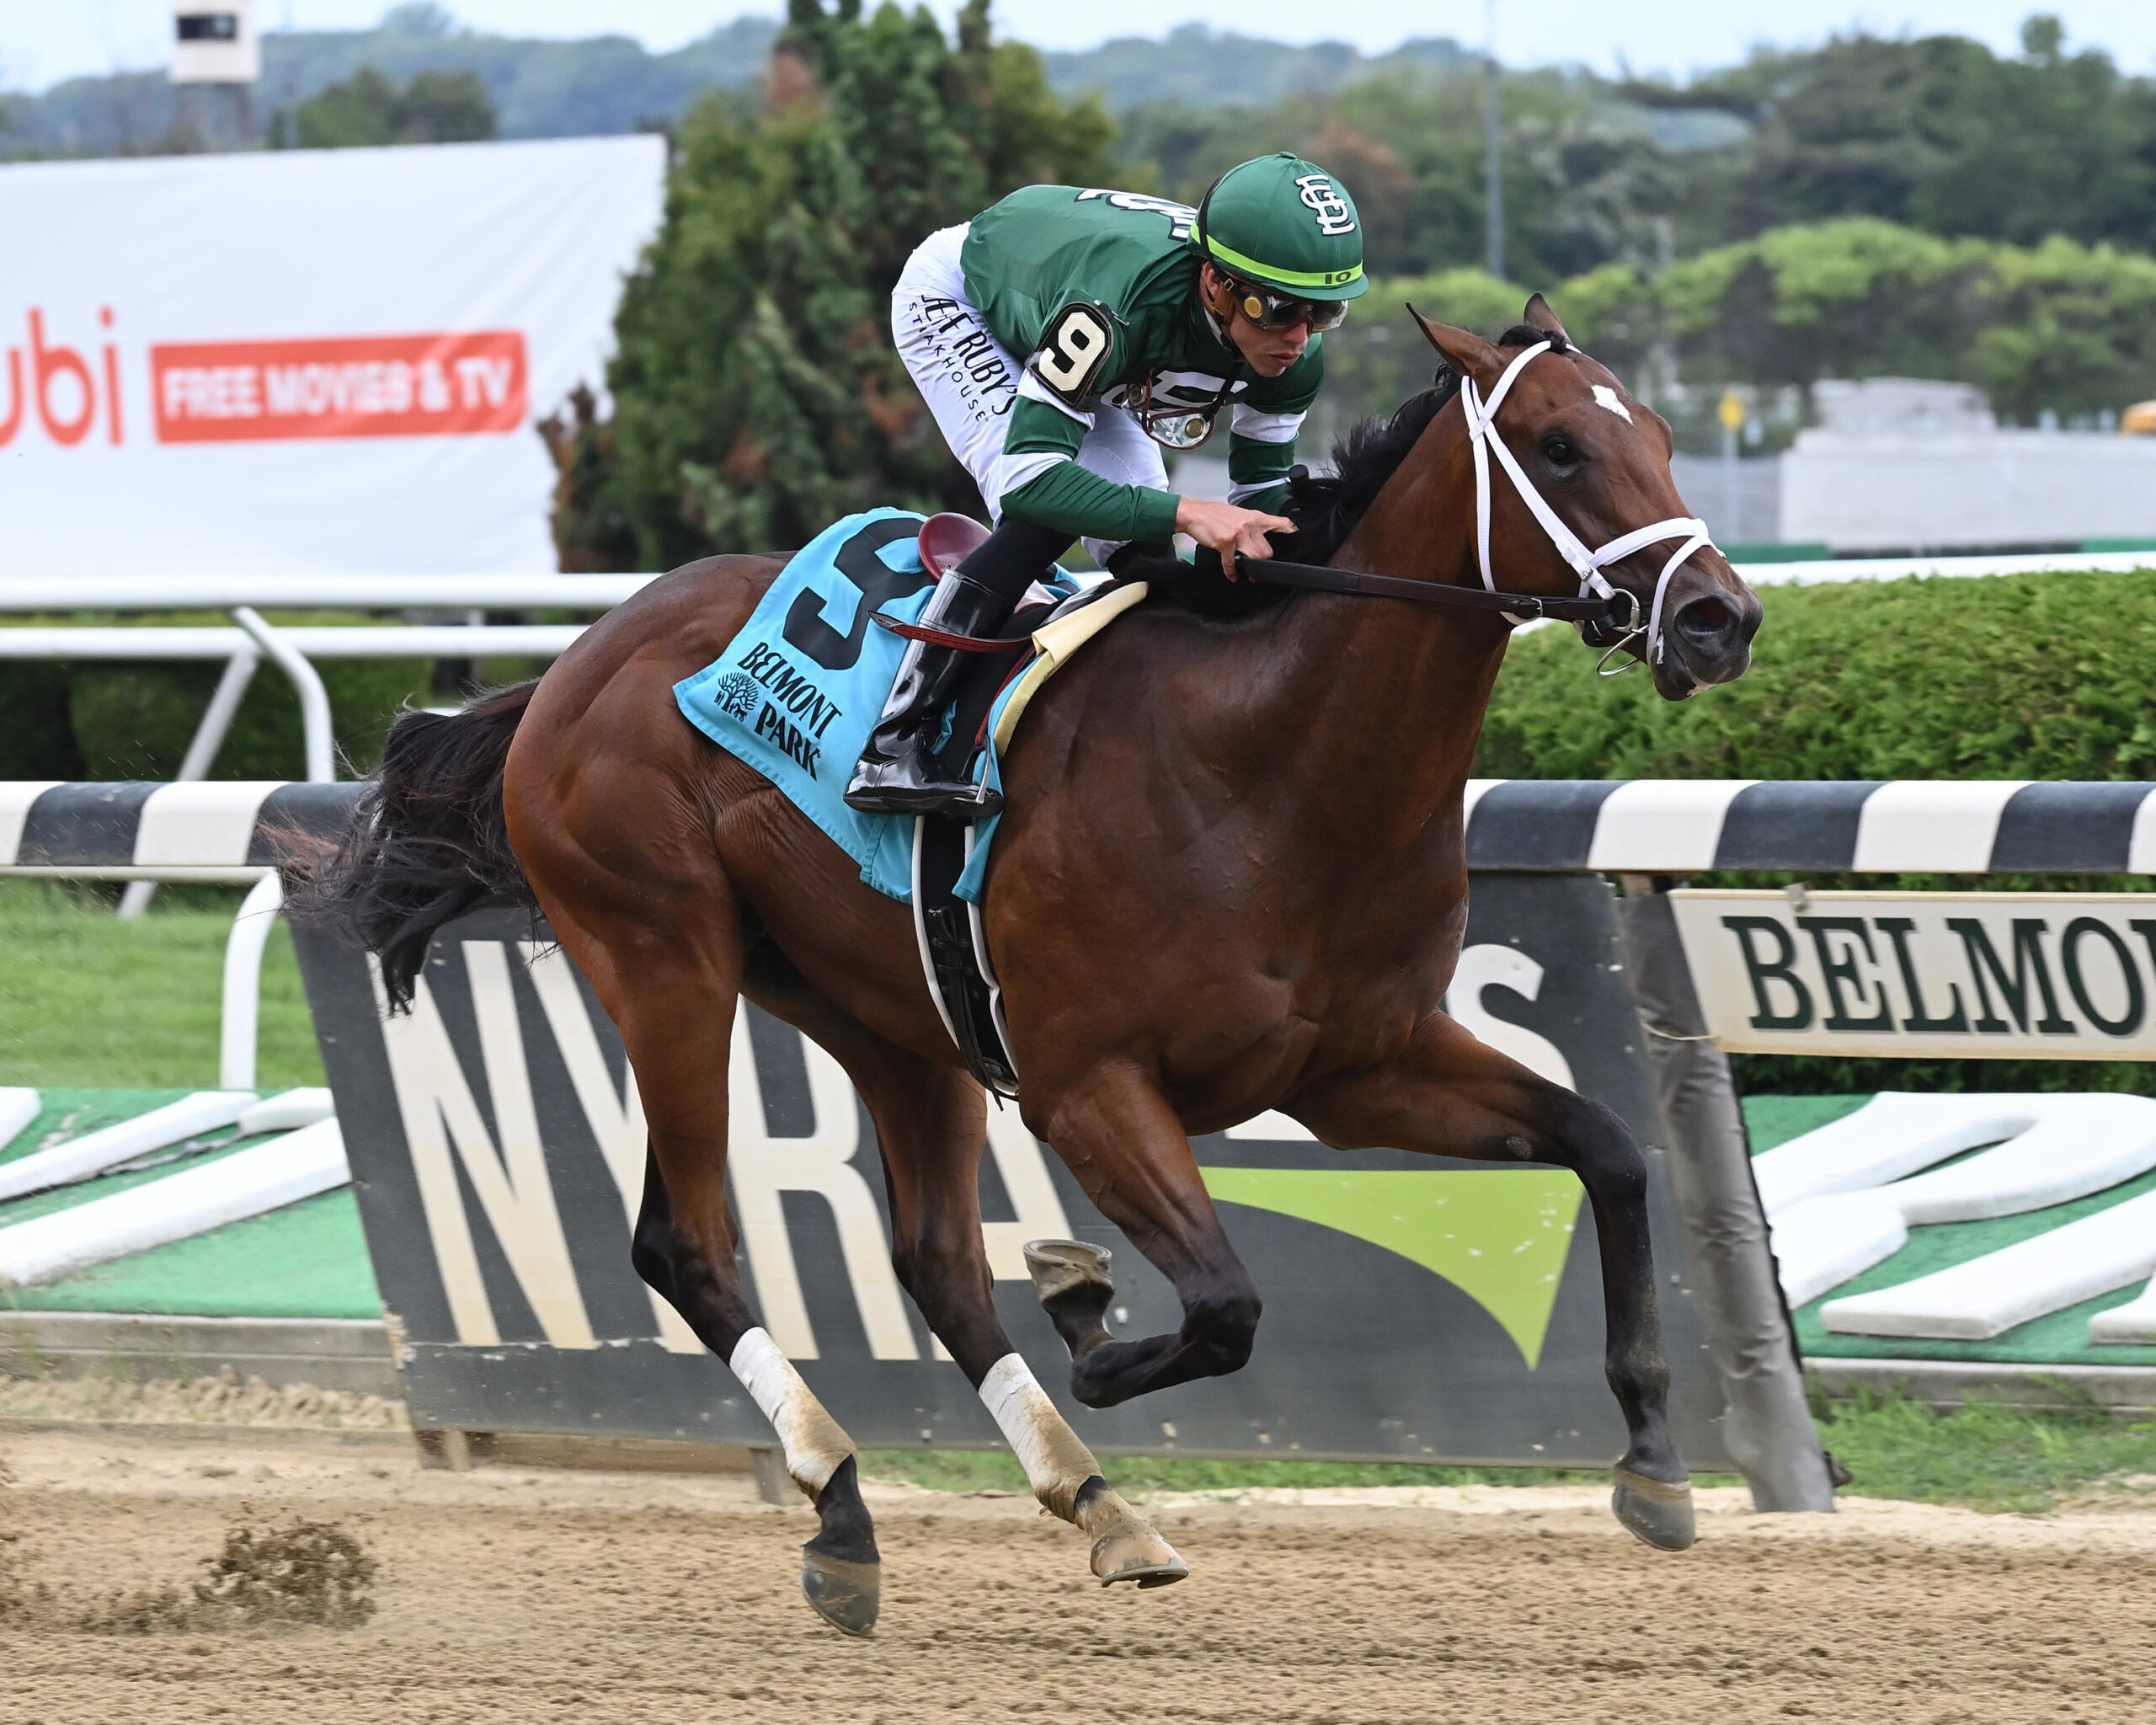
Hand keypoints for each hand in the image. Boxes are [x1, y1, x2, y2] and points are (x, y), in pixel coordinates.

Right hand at [1174, 496, 1292, 579]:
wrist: (1195, 513)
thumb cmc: (1215, 514)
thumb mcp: (1239, 514)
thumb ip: (1252, 524)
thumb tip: (1260, 537)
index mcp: (1254, 517)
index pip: (1279, 523)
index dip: (1290, 530)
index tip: (1296, 536)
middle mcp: (1249, 525)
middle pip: (1267, 550)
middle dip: (1264, 562)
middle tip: (1260, 568)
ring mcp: (1238, 534)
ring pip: (1256, 557)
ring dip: (1253, 570)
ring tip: (1250, 574)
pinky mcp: (1225, 543)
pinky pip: (1232, 563)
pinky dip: (1232, 572)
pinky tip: (1232, 575)